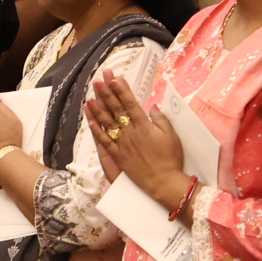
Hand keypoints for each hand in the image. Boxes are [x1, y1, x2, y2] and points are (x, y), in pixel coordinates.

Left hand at [87, 73, 182, 199]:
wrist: (163, 181)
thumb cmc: (170, 158)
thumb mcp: (171, 136)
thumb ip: (161, 119)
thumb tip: (152, 107)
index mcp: (144, 126)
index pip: (130, 104)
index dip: (122, 90)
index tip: (115, 79)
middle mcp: (130, 132)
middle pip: (116, 109)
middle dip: (106, 93)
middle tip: (98, 80)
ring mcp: (122, 144)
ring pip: (107, 123)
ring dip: (98, 109)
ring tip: (90, 97)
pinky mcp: (118, 156)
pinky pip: (105, 142)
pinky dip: (97, 131)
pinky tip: (91, 121)